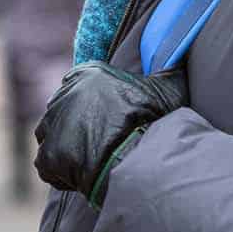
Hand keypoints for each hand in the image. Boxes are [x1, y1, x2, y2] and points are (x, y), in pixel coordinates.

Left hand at [32, 63, 187, 203]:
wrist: (139, 156)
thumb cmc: (155, 122)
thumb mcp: (168, 89)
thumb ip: (170, 71)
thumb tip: (185, 53)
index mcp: (86, 74)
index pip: (76, 85)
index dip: (89, 108)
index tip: (105, 122)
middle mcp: (63, 95)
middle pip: (62, 113)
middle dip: (76, 129)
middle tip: (100, 145)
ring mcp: (52, 126)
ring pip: (51, 137)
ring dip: (66, 150)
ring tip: (91, 161)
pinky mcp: (47, 155)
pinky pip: (48, 166)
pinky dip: (62, 175)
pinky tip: (84, 178)